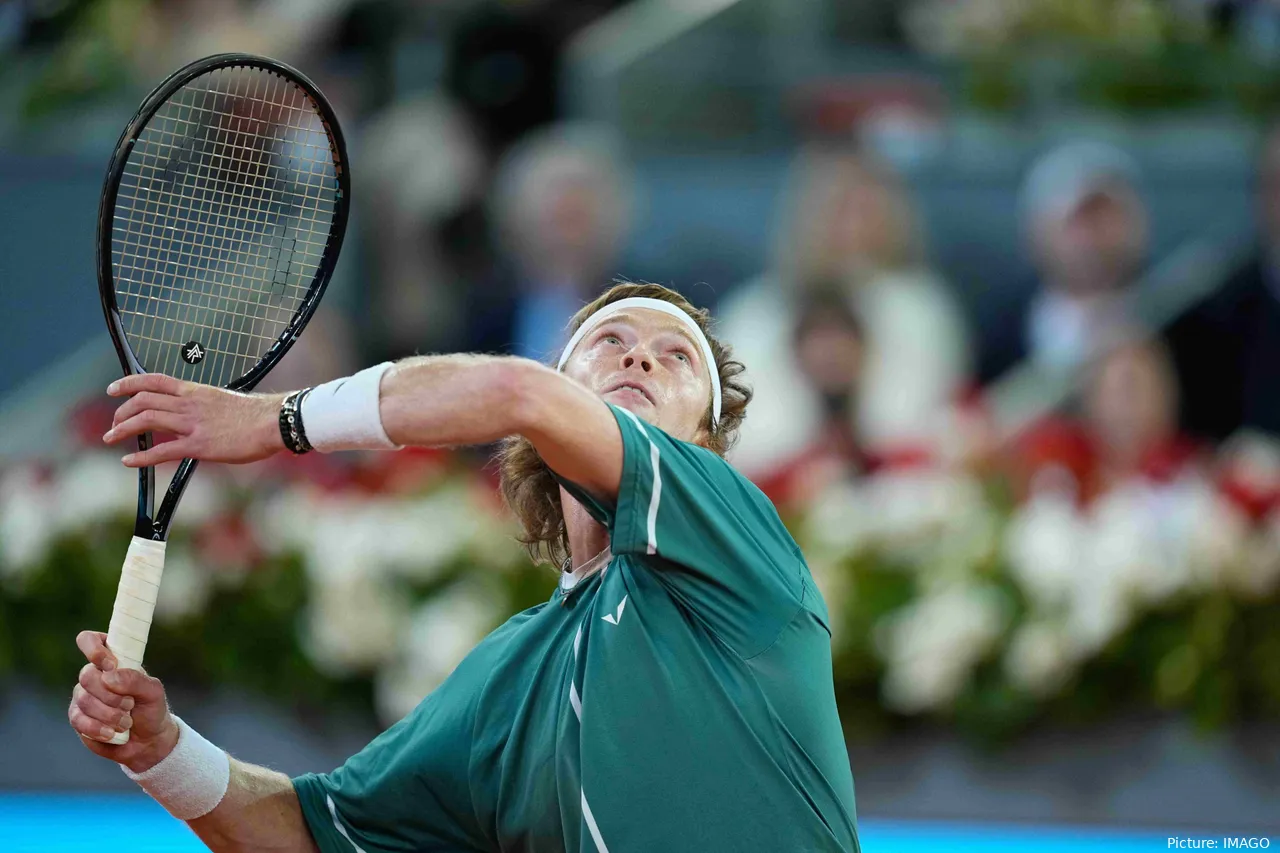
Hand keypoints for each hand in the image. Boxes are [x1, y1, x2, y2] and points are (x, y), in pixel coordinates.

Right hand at [69, 631, 178, 773]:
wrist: (148, 741)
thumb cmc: (151, 709)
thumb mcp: (153, 691)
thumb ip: (135, 679)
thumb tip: (109, 676)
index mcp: (113, 660)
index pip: (90, 640)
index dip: (94, 649)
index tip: (110, 664)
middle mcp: (95, 675)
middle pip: (86, 675)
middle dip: (110, 694)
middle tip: (130, 704)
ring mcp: (83, 696)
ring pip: (83, 699)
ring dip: (108, 714)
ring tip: (126, 722)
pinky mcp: (78, 718)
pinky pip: (78, 720)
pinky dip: (98, 728)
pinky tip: (113, 734)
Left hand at [103, 374, 285, 466]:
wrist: (275, 422)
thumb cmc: (257, 415)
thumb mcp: (224, 402)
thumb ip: (205, 406)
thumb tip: (199, 413)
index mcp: (195, 391)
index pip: (154, 381)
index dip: (128, 384)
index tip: (113, 389)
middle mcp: (189, 404)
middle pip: (143, 400)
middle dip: (121, 411)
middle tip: (114, 424)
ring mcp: (193, 424)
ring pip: (146, 420)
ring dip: (123, 429)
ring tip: (110, 438)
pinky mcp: (199, 445)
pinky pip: (162, 450)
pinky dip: (141, 456)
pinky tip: (128, 461)